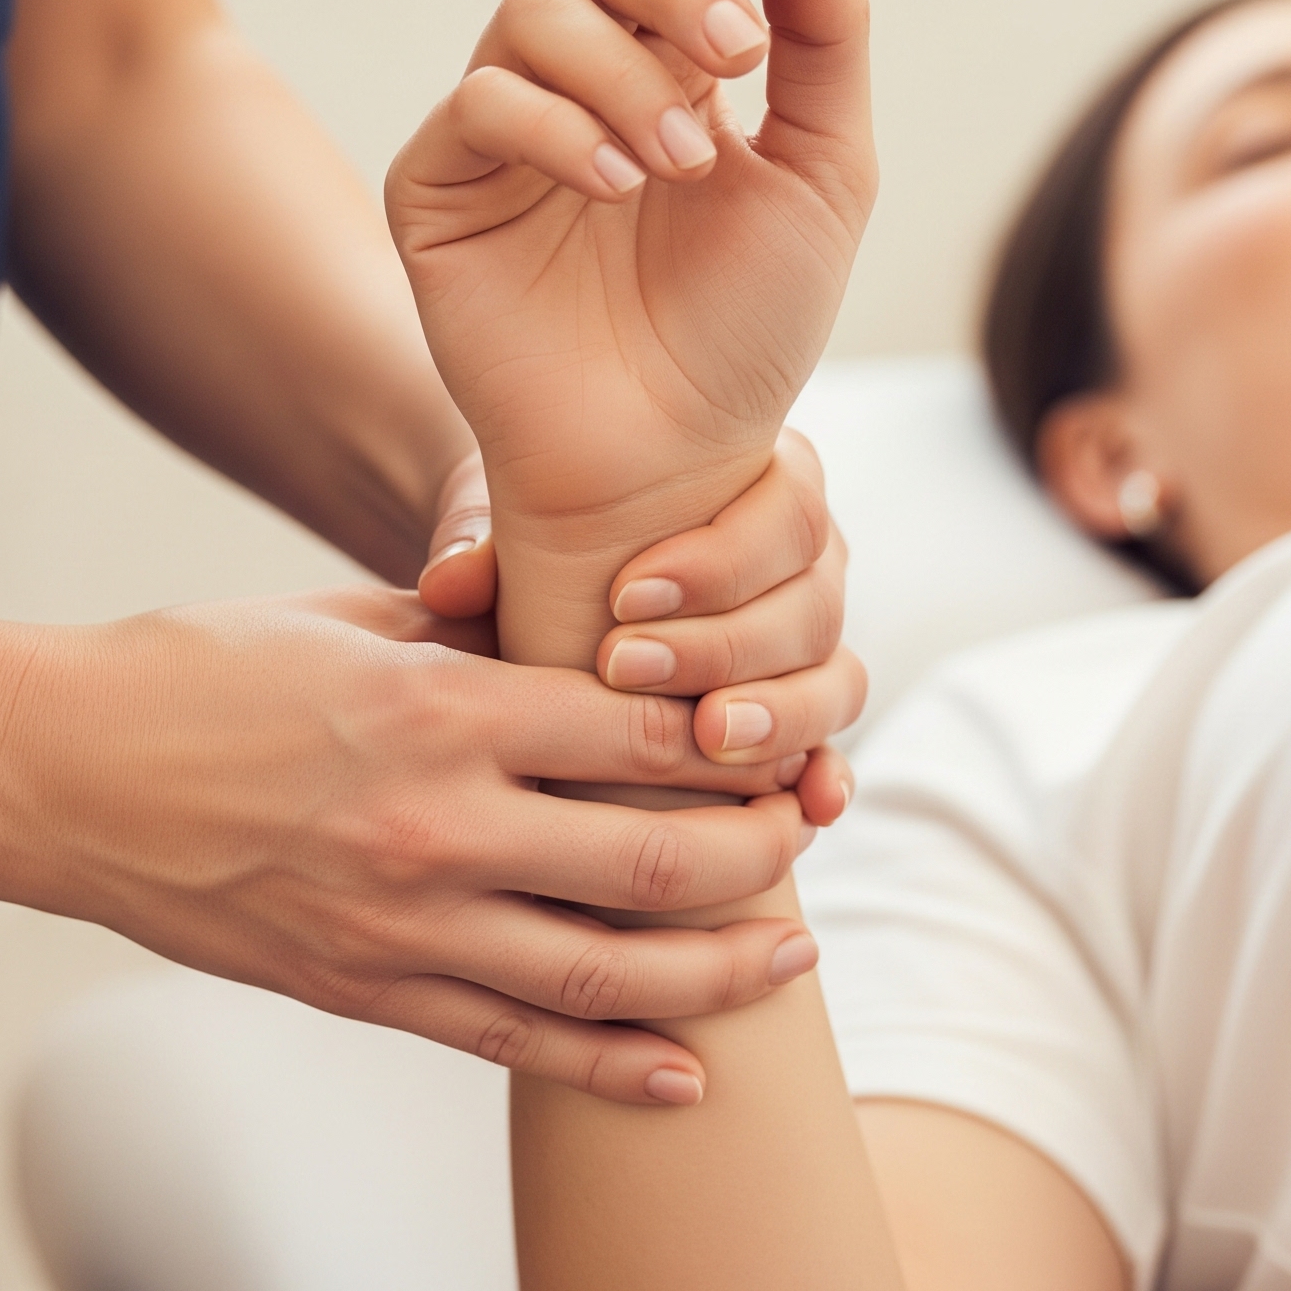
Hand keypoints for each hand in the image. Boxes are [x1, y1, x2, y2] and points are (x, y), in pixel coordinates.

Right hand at [2, 586, 825, 1102]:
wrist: (59, 773)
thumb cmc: (200, 671)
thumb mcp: (348, 620)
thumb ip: (477, 636)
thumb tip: (584, 635)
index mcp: (441, 713)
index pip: (641, 739)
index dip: (737, 746)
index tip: (781, 744)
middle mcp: (437, 827)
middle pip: (653, 863)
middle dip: (757, 860)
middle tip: (805, 843)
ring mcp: (400, 925)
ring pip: (603, 973)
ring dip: (717, 974)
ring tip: (789, 962)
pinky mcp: (364, 991)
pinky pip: (511, 1042)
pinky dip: (609, 1067)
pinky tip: (684, 1076)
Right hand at [387, 0, 874, 669]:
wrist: (674, 461)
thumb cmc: (745, 336)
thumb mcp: (822, 176)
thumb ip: (825, 37)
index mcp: (666, 69)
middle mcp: (579, 87)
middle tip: (736, 57)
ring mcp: (504, 137)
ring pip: (530, 14)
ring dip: (621, 69)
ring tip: (682, 163)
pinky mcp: (440, 192)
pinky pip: (478, 104)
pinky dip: (555, 126)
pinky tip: (616, 187)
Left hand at [420, 428, 865, 824]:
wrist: (533, 600)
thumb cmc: (527, 543)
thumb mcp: (500, 526)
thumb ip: (483, 539)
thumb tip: (455, 579)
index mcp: (760, 484)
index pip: (786, 514)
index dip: (717, 561)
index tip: (623, 597)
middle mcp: (802, 562)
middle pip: (814, 606)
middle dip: (730, 646)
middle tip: (635, 671)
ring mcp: (808, 646)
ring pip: (835, 680)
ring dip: (782, 715)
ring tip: (711, 736)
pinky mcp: (795, 720)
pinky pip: (830, 753)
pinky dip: (824, 780)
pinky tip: (809, 807)